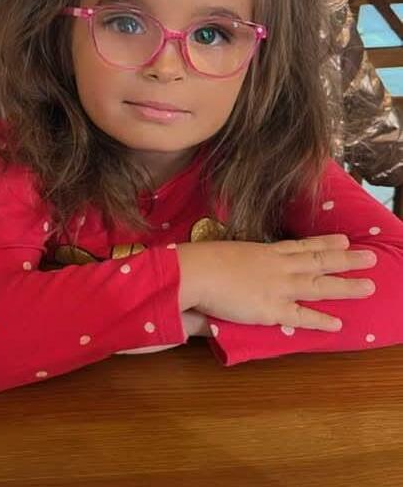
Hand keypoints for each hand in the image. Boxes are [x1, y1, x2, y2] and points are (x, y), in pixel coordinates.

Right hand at [178, 234, 376, 331]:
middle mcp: (277, 265)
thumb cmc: (200, 261)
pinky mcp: (271, 308)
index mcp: (264, 251)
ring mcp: (277, 285)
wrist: (193, 272)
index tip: (343, 238)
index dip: (323, 243)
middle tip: (369, 257)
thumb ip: (234, 265)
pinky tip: (338, 323)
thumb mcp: (223, 255)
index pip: (301, 246)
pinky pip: (301, 315)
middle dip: (346, 258)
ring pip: (319, 284)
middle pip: (318, 260)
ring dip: (346, 284)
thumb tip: (234, 273)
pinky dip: (320, 319)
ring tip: (369, 285)